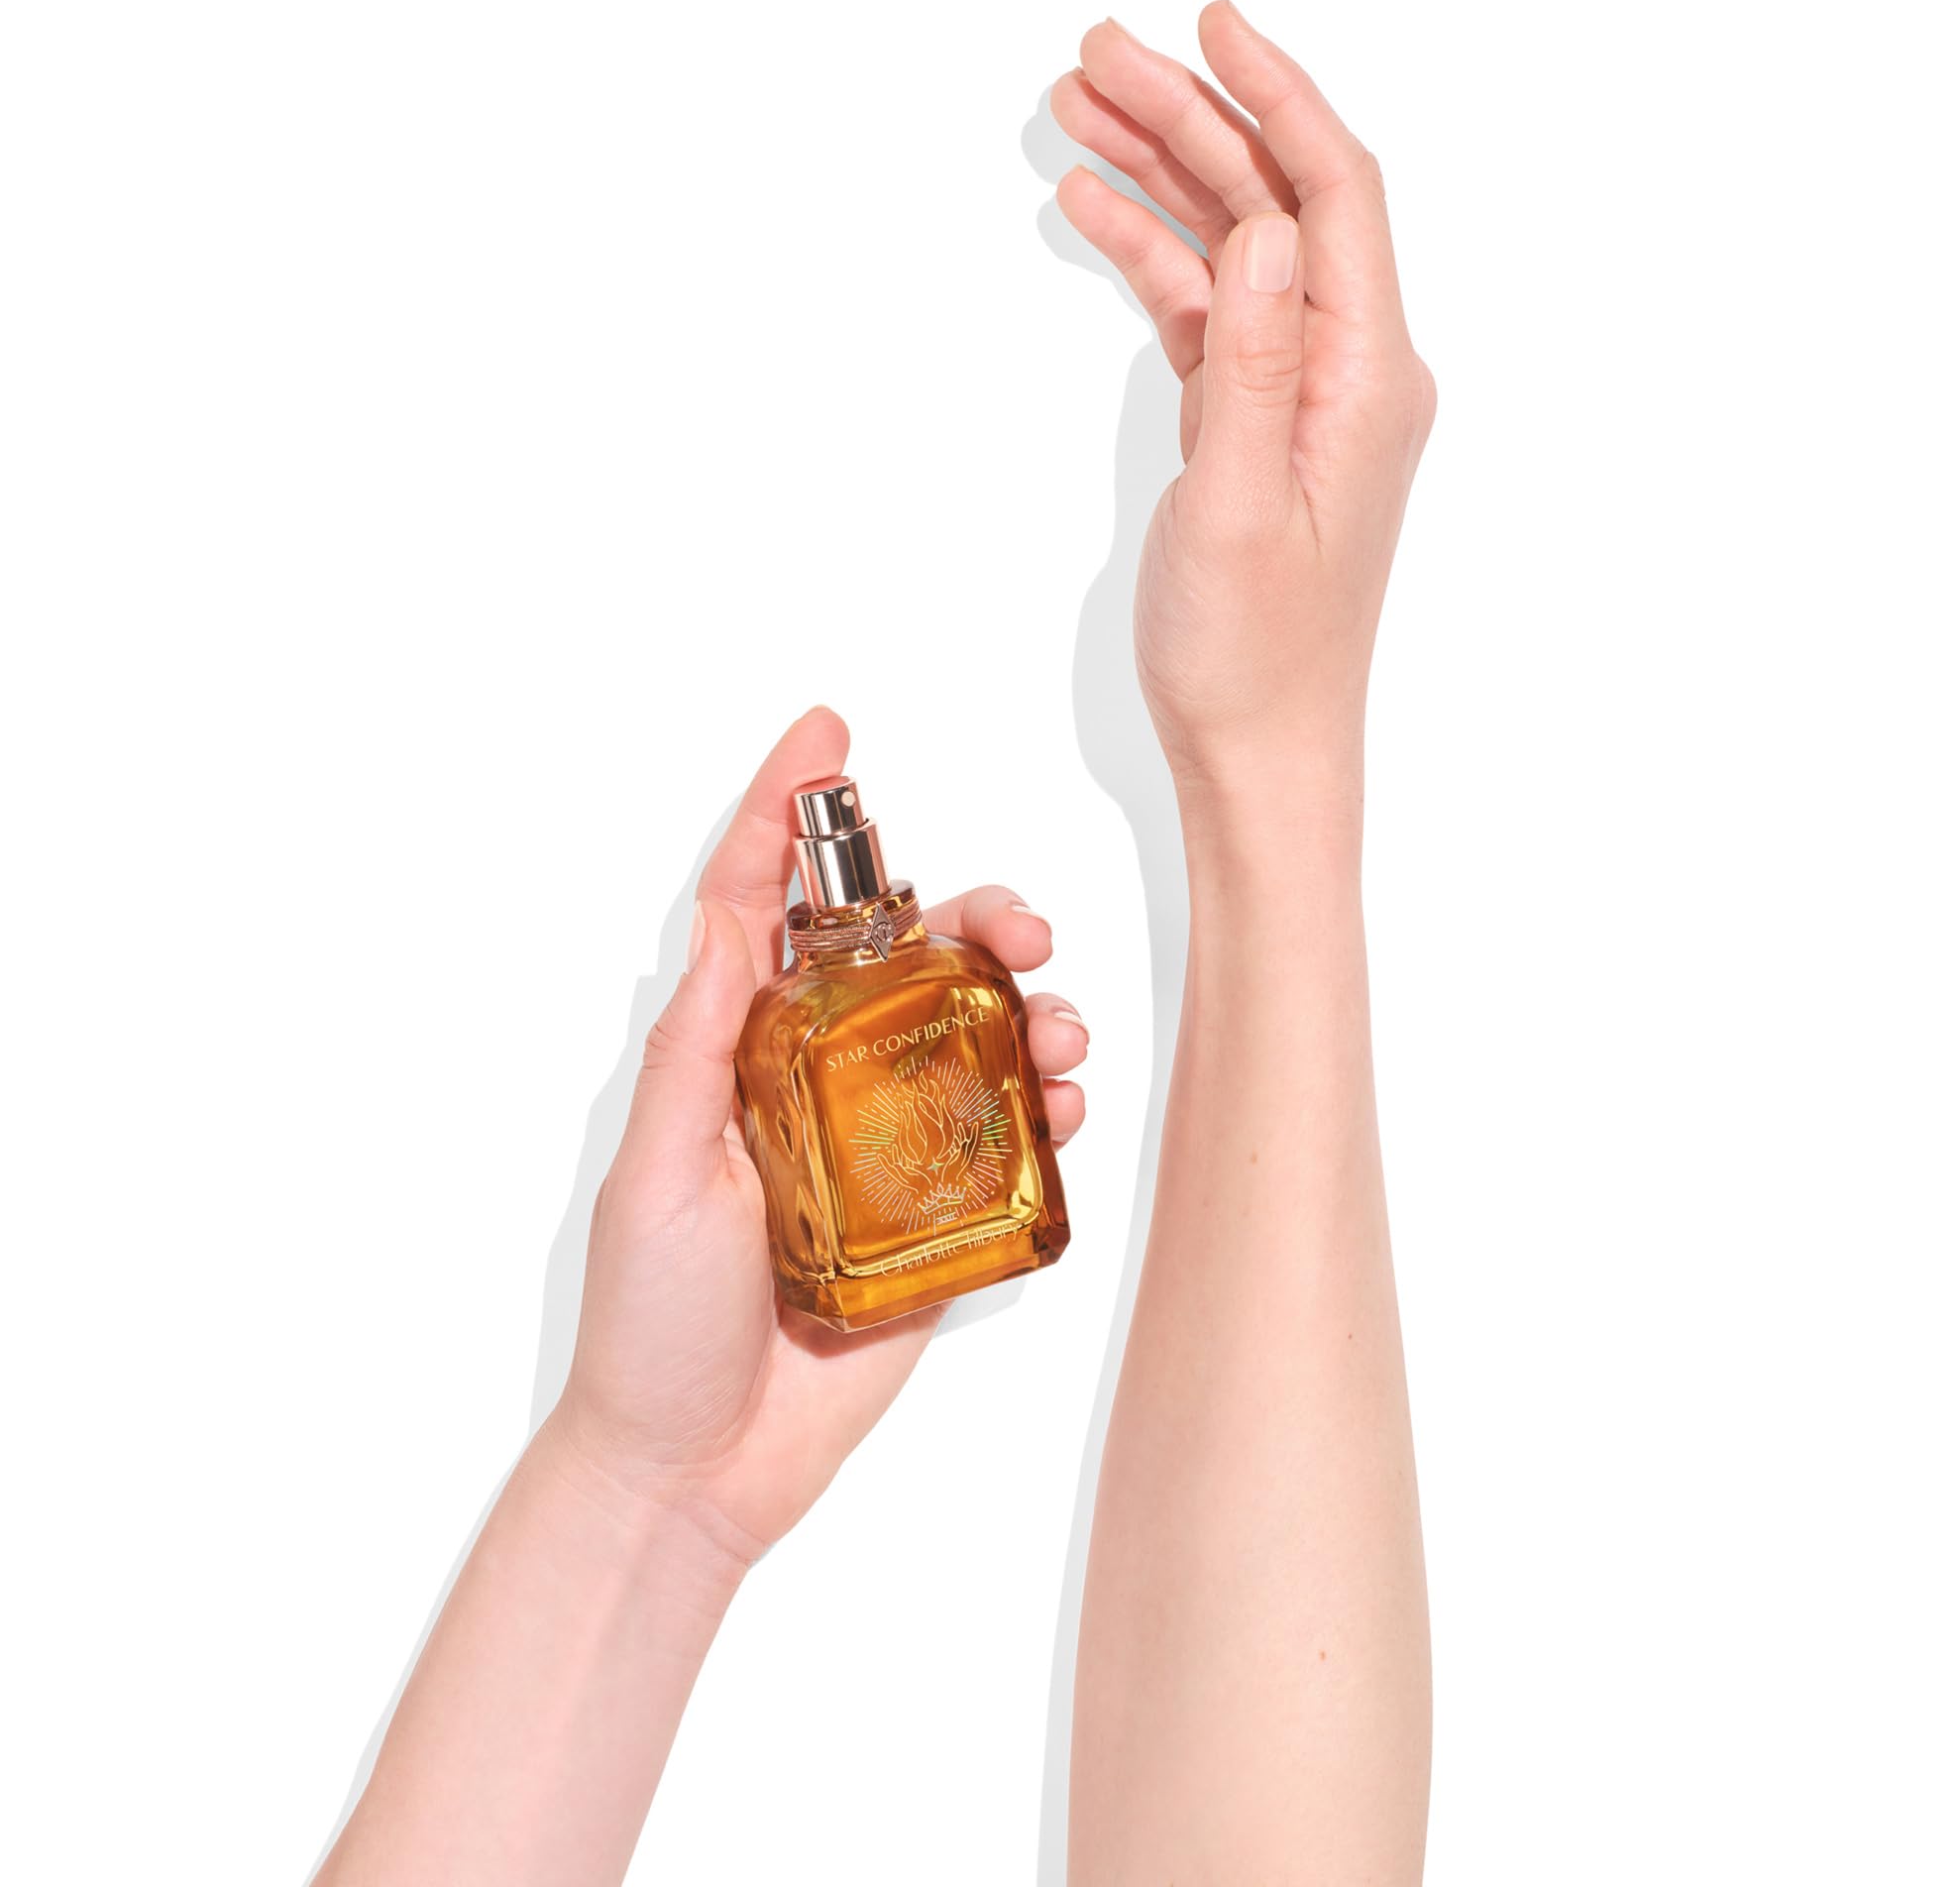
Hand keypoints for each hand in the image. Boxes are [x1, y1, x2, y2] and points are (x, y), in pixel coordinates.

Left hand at [546, 707, 1088, 1560]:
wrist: (699, 1467)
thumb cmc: (653, 1321)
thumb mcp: (658, 1171)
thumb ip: (700, 1048)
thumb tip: (730, 919)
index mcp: (739, 1052)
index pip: (764, 906)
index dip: (790, 812)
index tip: (828, 733)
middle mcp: (818, 1080)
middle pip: (908, 959)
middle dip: (975, 917)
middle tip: (1020, 927)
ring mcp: (886, 1146)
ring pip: (975, 1037)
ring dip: (1031, 1010)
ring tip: (1062, 1036)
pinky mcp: (939, 1215)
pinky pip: (1007, 1138)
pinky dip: (1050, 1110)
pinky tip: (1064, 1109)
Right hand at [1052, 2, 1434, 791]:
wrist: (1258, 747)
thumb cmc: (1255, 654)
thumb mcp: (1242, 504)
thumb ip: (1253, 360)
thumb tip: (1264, 224)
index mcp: (1366, 378)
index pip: (1332, 194)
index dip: (1276, 94)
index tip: (1209, 25)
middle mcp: (1346, 370)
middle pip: (1273, 202)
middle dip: (1190, 120)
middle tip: (1094, 60)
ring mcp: (1298, 394)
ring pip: (1231, 248)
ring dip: (1160, 179)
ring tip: (1073, 114)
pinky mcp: (1253, 424)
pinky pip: (1204, 312)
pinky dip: (1152, 260)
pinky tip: (1093, 214)